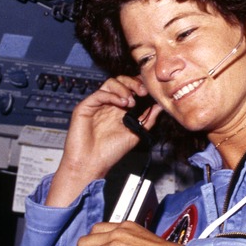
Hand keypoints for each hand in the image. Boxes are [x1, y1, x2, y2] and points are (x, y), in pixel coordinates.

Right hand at [45, 76, 162, 206]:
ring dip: (124, 88)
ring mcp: (97, 104)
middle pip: (121, 81)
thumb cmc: (110, 152)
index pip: (130, 88)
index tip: (150, 92)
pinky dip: (113, 95)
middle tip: (143, 92)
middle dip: (133, 83)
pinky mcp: (85, 106)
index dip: (140, 86)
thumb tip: (160, 105)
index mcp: (119, 109)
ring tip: (131, 102)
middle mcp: (108, 104)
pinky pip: (100, 93)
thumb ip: (148, 119)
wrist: (91, 164)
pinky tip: (122, 103)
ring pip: (110, 83)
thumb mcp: (135, 134)